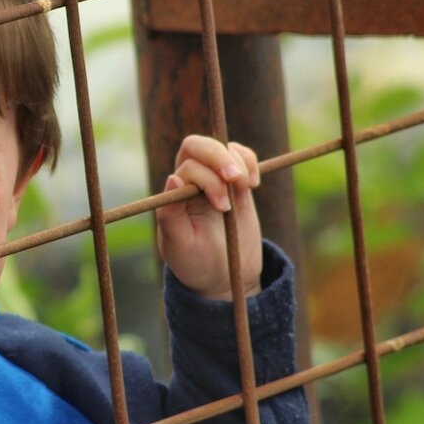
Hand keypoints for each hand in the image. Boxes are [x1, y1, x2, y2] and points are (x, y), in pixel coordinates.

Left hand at [155, 136, 262, 300]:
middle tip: (237, 180)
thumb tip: (172, 177)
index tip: (223, 207)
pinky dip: (249, 161)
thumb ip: (170, 215)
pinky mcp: (235, 183)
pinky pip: (241, 156)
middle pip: (199, 146)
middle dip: (220, 157)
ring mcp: (214, 179)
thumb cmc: (195, 263)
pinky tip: (253, 184)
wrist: (222, 277)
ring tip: (248, 187)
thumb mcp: (179, 245)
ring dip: (238, 162)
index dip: (208, 180)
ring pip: (223, 148)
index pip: (188, 166)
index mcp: (173, 194)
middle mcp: (190, 181)